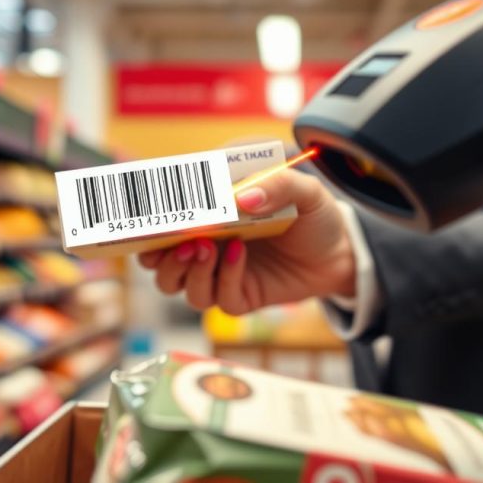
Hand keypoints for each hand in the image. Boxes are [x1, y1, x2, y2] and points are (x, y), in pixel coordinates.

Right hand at [137, 169, 355, 314]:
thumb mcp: (303, 189)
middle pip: (155, 258)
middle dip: (153, 253)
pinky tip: (239, 254)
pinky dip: (223, 276)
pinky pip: (217, 297)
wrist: (341, 253)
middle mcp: (204, 242)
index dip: (142, 217)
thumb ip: (277, 184)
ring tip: (205, 247)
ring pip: (176, 284)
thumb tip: (242, 197)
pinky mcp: (237, 296)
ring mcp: (217, 272)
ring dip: (183, 268)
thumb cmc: (312, 214)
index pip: (160, 215)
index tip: (141, 213)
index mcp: (206, 211)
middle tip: (175, 238)